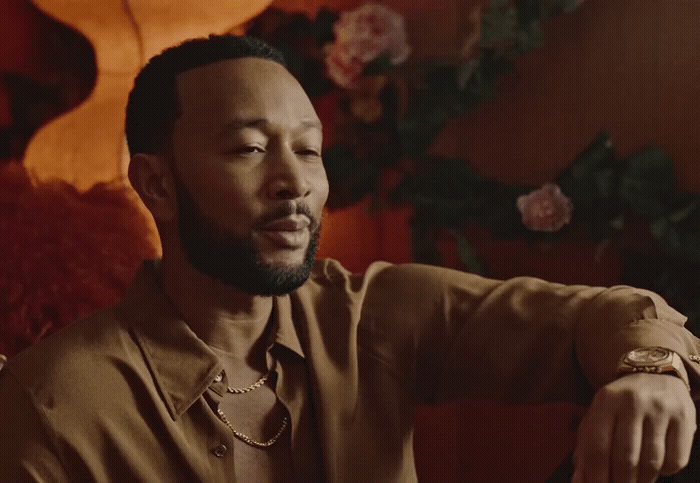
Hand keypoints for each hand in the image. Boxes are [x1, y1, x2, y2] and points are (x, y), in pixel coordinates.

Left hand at [572, 373, 695, 481]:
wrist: (656, 374)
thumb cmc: (620, 404)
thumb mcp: (598, 415)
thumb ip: (586, 447)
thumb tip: (578, 481)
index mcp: (606, 400)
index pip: (598, 446)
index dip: (596, 475)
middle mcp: (633, 401)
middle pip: (626, 458)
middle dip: (620, 482)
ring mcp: (661, 409)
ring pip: (652, 462)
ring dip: (642, 481)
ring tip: (636, 482)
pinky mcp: (685, 417)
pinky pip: (676, 459)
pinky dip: (666, 471)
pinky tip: (657, 466)